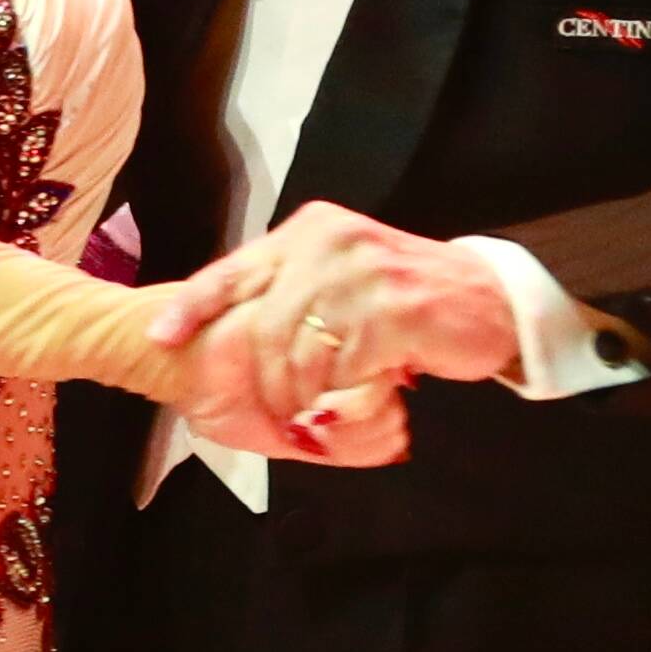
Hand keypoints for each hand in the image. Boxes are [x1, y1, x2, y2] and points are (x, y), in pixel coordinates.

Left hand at [178, 208, 526, 427]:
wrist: (492, 302)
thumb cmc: (410, 303)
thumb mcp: (341, 283)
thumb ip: (294, 294)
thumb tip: (236, 329)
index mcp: (309, 231)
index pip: (234, 269)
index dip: (193, 305)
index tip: (159, 336)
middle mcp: (330, 241)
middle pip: (264, 327)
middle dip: (270, 385)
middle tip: (286, 419)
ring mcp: (362, 270)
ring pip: (301, 353)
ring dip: (308, 397)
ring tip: (325, 415)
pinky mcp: (393, 306)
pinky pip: (343, 367)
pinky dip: (345, 395)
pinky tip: (362, 399)